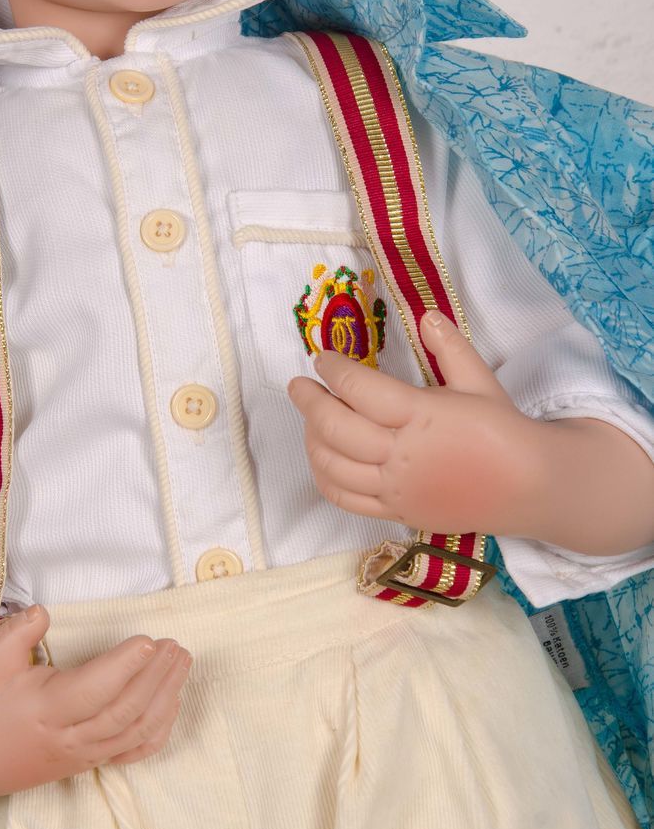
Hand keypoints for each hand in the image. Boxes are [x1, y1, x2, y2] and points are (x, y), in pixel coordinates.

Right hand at [0, 606, 192, 797]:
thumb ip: (19, 631)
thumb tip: (44, 612)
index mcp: (45, 709)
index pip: (94, 690)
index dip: (125, 666)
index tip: (149, 639)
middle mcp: (69, 737)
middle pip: (125, 711)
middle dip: (156, 678)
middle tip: (175, 645)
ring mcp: (82, 754)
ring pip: (134, 732)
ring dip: (165, 698)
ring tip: (181, 663)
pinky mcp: (87, 762)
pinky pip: (131, 751)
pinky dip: (158, 729)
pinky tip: (172, 703)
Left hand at [286, 310, 539, 534]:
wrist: (529, 486)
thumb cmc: (503, 430)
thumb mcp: (479, 380)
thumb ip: (449, 347)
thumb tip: (426, 316)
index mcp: (422, 415)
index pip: (361, 389)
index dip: (335, 370)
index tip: (322, 358)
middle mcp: (403, 454)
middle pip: (337, 427)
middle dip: (309, 403)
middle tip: (299, 385)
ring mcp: (397, 488)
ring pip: (334, 465)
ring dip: (312, 439)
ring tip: (310, 419)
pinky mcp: (398, 512)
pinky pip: (346, 499)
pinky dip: (325, 477)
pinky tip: (322, 457)